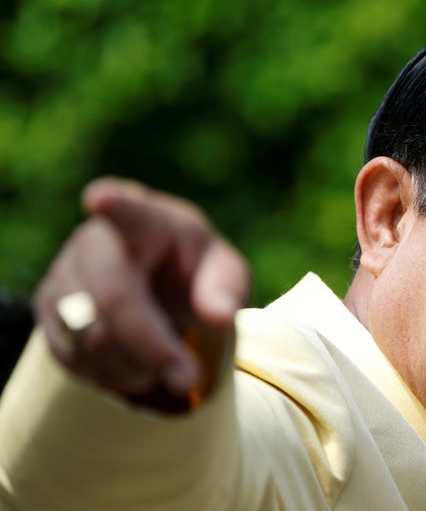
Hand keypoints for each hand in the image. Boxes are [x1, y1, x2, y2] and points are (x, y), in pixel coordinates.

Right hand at [34, 178, 249, 409]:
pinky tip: (137, 367)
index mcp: (147, 221)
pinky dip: (113, 376)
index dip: (115, 204)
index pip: (129, 212)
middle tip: (189, 380)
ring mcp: (63, 275)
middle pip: (113, 298)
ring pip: (90, 336)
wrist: (152, 283)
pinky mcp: (47, 312)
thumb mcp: (222, 273)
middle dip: (152, 345)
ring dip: (136, 365)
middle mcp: (95, 242)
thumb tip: (220, 316)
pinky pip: (74, 357)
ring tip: (166, 363)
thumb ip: (225, 289)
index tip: (100, 197)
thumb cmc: (192, 271)